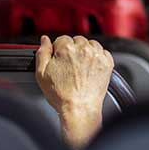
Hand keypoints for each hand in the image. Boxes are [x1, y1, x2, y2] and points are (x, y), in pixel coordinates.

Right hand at [36, 35, 113, 149]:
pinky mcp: (107, 63)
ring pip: (91, 44)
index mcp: (66, 49)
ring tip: (81, 67)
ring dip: (86, 51)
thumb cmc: (61, 95)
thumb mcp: (41, 74)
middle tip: (70, 66)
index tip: (60, 60)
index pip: (62, 39)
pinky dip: (98, 57)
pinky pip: (103, 52)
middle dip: (73, 50)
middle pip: (77, 41)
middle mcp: (83, 49)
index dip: (59, 50)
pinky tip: (91, 68)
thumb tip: (45, 40)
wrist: (79, 109)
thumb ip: (42, 53)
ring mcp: (96, 56)